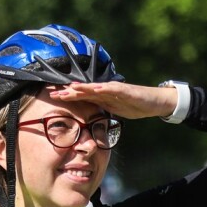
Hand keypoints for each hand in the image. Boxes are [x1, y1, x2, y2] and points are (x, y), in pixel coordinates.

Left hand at [49, 82, 176, 119]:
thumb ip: (101, 111)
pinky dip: (104, 88)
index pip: (81, 96)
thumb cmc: (134, 105)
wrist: (154, 102)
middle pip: (84, 91)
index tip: (52, 97)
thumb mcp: (113, 111)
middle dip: (69, 92)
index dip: (67, 96)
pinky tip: (95, 88)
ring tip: (70, 88)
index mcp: (102, 97)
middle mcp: (106, 91)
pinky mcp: (126, 90)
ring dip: (83, 88)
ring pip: (96, 88)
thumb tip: (88, 119)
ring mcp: (115, 89)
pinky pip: (113, 89)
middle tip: (53, 93)